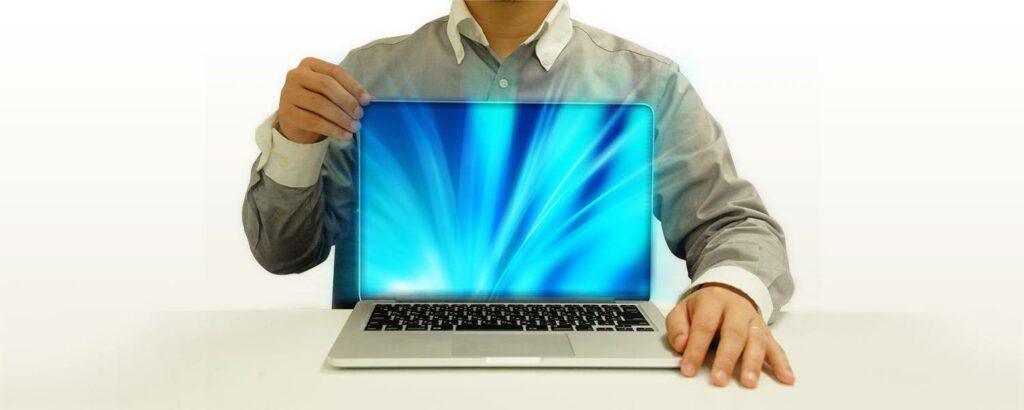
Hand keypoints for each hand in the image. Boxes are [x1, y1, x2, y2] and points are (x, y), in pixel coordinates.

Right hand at [277, 57, 370, 143]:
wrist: (295, 121)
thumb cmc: (317, 103)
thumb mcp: (331, 93)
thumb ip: (347, 92)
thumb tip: (369, 99)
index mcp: (309, 64)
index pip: (335, 71)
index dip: (353, 86)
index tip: (367, 100)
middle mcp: (296, 75)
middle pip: (326, 85)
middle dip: (347, 101)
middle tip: (360, 115)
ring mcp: (288, 94)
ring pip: (320, 104)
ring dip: (341, 117)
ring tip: (355, 127)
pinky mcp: (287, 113)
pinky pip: (313, 121)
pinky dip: (333, 129)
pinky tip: (345, 135)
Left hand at [666, 283, 794, 387]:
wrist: (731, 289)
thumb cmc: (706, 305)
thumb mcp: (684, 308)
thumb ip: (678, 326)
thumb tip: (681, 345)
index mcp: (713, 301)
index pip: (704, 326)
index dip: (695, 349)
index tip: (689, 369)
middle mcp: (737, 309)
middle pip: (734, 334)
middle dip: (726, 358)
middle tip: (719, 379)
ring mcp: (754, 320)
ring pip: (756, 340)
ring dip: (753, 363)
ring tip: (749, 381)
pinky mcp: (766, 332)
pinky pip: (776, 347)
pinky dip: (782, 363)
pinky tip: (786, 377)